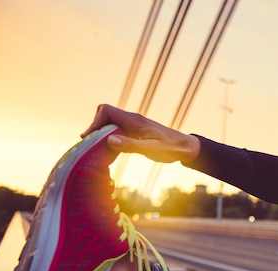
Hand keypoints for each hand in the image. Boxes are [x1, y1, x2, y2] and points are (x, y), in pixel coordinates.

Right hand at [80, 104, 200, 163]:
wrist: (186, 148)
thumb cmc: (170, 148)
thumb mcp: (150, 149)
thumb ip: (130, 145)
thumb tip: (109, 140)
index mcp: (134, 120)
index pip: (106, 110)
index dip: (95, 122)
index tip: (91, 138)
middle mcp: (132, 120)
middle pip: (105, 116)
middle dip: (96, 128)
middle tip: (90, 145)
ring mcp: (134, 126)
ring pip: (111, 124)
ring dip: (102, 134)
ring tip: (97, 150)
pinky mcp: (137, 133)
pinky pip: (118, 131)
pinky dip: (111, 139)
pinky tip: (111, 152)